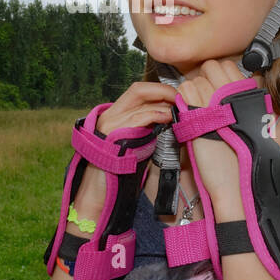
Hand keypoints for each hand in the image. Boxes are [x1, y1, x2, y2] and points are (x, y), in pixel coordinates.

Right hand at [73, 81, 178, 220]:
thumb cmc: (119, 169)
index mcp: (114, 114)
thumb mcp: (135, 142)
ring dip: (163, 103)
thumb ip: (147, 127)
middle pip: (139, 89)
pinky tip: (166, 118)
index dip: (159, 90)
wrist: (99, 189)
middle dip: (163, 90)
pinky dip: (154, 115)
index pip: (138, 91)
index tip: (177, 96)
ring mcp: (110, 122)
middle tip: (180, 99)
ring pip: (139, 100)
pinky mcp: (113, 134)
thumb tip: (169, 115)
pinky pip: (137, 118)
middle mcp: (110, 114)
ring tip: (177, 110)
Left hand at [175, 59, 265, 222]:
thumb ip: (241, 101)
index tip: (214, 87)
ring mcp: (212, 100)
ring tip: (195, 109)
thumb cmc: (243, 155)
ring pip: (194, 80)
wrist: (235, 178)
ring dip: (191, 91)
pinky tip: (188, 114)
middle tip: (202, 97)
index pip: (227, 66)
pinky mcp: (195, 112)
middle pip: (210, 67)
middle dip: (204, 78)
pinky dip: (182, 100)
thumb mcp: (251, 123)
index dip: (218, 75)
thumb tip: (233, 87)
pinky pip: (183, 92)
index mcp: (247, 94)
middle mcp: (230, 93)